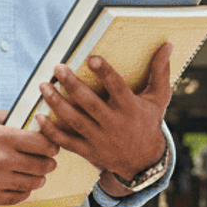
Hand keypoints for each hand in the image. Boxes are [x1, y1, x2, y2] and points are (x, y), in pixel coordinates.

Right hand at [0, 110, 58, 206]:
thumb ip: (9, 117)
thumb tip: (32, 119)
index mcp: (3, 138)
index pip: (42, 143)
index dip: (51, 145)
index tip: (51, 146)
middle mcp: (1, 160)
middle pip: (41, 165)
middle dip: (48, 162)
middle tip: (48, 160)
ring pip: (32, 183)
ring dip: (38, 178)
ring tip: (36, 174)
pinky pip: (17, 198)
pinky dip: (24, 192)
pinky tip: (22, 185)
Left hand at [35, 43, 173, 185]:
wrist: (142, 161)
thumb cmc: (148, 122)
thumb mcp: (158, 98)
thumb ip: (160, 71)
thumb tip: (167, 45)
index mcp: (130, 108)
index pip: (117, 88)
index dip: (105, 73)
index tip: (92, 57)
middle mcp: (114, 124)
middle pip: (90, 103)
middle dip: (72, 85)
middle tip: (58, 68)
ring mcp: (99, 139)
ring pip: (74, 121)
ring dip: (57, 104)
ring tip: (44, 86)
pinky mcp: (88, 151)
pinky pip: (66, 142)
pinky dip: (51, 131)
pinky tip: (39, 117)